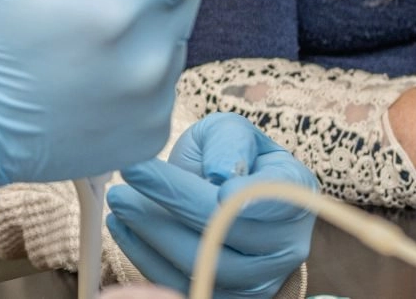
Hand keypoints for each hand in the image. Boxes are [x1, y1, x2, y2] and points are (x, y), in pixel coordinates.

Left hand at [106, 113, 315, 297]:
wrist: (223, 195)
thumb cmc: (228, 157)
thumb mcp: (229, 132)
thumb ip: (228, 143)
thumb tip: (220, 175)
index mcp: (295, 192)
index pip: (278, 197)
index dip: (252, 196)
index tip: (214, 179)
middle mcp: (287, 243)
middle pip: (229, 230)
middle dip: (173, 202)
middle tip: (129, 176)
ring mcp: (261, 278)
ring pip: (205, 264)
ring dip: (153, 233)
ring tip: (120, 202)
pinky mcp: (230, 298)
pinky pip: (186, 286)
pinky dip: (148, 259)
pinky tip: (123, 229)